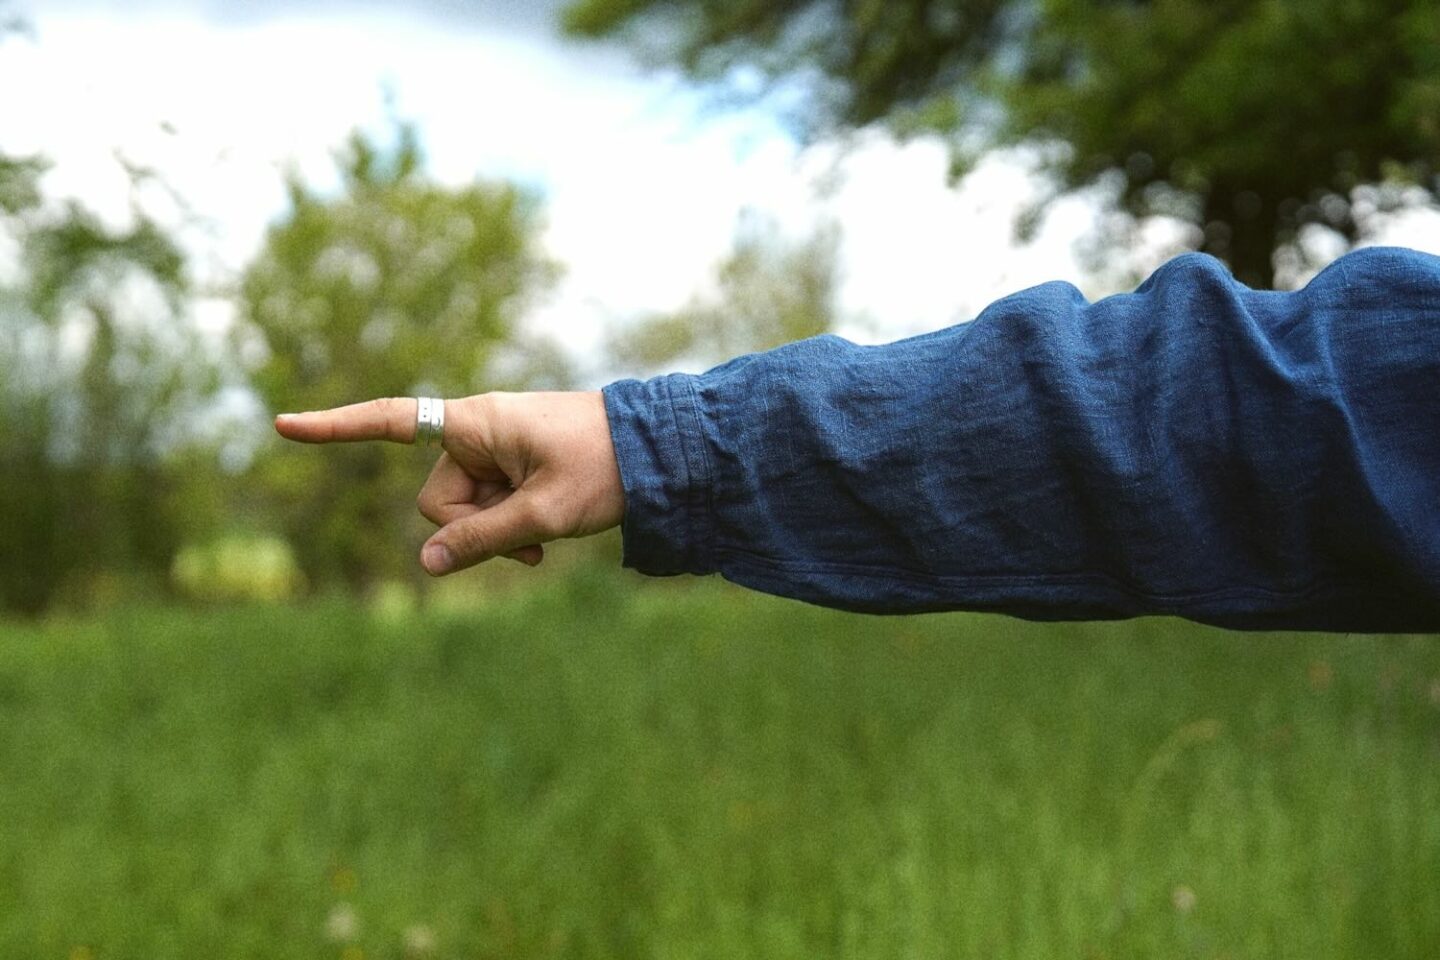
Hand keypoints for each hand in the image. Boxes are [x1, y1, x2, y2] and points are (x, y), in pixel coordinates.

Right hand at [274, 392, 624, 574]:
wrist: (663, 452)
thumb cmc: (606, 470)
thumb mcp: (542, 513)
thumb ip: (480, 539)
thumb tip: (423, 565)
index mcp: (477, 423)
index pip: (392, 421)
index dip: (337, 427)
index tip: (283, 425)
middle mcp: (479, 430)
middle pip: (439, 496)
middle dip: (472, 528)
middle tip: (530, 541)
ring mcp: (499, 448)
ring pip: (467, 508)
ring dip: (498, 531)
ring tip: (548, 537)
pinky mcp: (517, 463)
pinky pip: (492, 504)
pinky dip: (510, 524)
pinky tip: (546, 538)